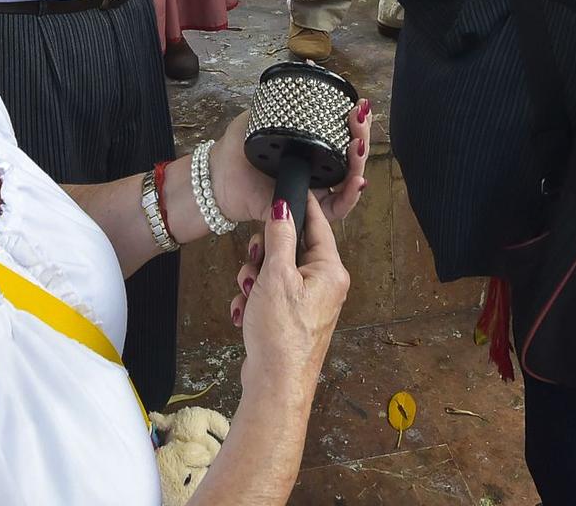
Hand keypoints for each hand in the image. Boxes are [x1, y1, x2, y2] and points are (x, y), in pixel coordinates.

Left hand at [209, 103, 370, 227]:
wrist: (218, 179)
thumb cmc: (236, 151)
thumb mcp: (258, 117)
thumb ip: (279, 101)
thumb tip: (305, 73)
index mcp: (308, 147)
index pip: (340, 136)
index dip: (352, 123)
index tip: (357, 106)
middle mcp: (315, 169)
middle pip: (351, 157)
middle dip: (361, 135)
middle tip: (360, 117)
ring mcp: (314, 191)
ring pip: (349, 181)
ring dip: (360, 163)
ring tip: (358, 144)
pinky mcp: (308, 211)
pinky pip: (336, 208)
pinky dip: (350, 195)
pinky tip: (357, 180)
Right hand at [230, 197, 349, 408]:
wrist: (275, 384)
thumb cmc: (282, 335)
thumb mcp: (276, 275)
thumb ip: (280, 236)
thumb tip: (283, 206)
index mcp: (329, 271)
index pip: (318, 225)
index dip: (300, 206)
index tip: (285, 190)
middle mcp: (323, 285)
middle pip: (290, 248)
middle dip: (264, 255)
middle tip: (255, 262)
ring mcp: (308, 303)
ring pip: (275, 271)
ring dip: (254, 280)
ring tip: (249, 295)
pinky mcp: (291, 318)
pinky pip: (269, 294)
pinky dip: (254, 300)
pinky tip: (246, 313)